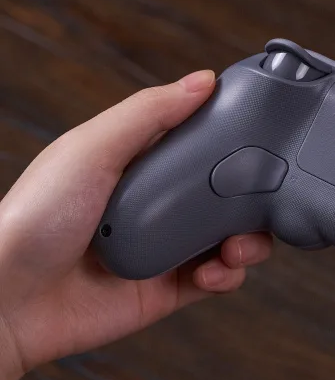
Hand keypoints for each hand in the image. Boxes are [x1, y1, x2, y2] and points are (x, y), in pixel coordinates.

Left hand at [0, 71, 271, 379]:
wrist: (11, 299)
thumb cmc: (35, 218)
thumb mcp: (93, 149)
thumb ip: (149, 113)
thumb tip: (203, 79)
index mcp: (142, 164)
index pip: (202, 146)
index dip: (236, 143)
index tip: (263, 143)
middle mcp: (159, 205)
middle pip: (227, 195)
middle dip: (253, 201)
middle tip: (260, 204)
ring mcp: (167, 247)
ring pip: (231, 239)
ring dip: (248, 242)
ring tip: (237, 248)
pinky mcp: (170, 289)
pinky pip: (217, 281)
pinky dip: (227, 278)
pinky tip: (214, 274)